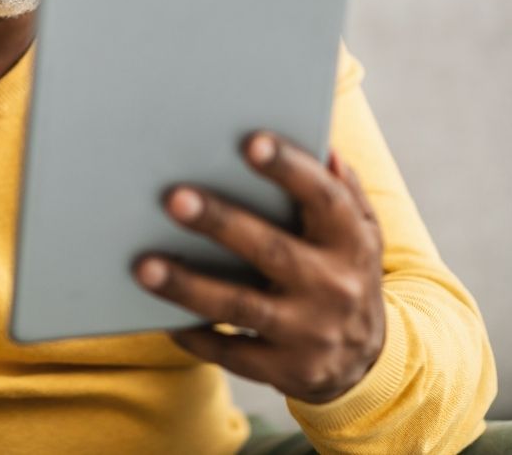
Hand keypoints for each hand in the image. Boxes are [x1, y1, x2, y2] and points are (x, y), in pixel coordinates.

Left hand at [134, 132, 385, 403]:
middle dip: (220, 223)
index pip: (324, 198)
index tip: (250, 142)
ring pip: (241, 305)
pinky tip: (162, 317)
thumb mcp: (361, 230)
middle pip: (271, 250)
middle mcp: (334, 286)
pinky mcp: (288, 369)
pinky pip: (231, 352)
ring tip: (144, 266)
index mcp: (352, 241)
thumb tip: (326, 148)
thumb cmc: (346, 271)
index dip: (290, 169)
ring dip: (189, 286)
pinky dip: (195, 335)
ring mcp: (310, 332)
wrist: (367, 359)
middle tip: (174, 198)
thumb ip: (343, 189)